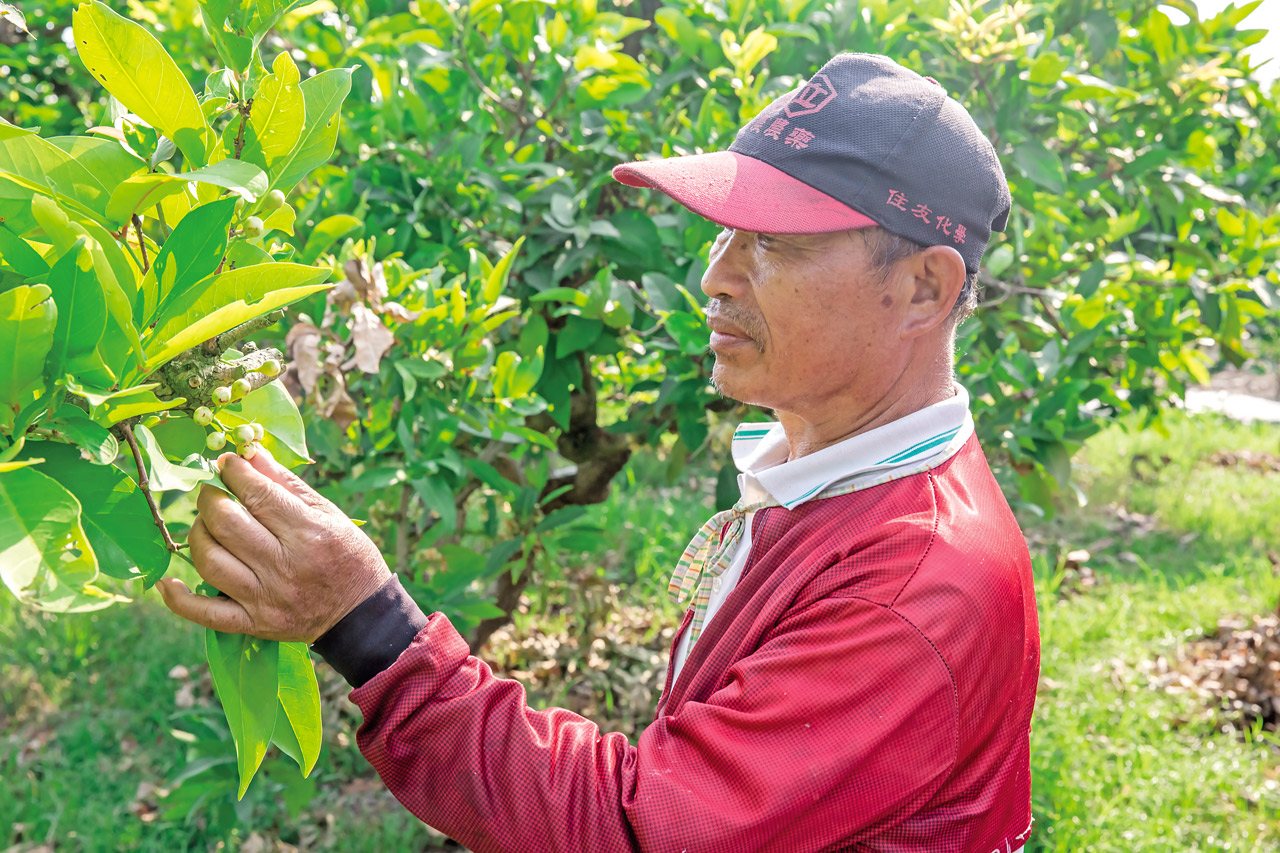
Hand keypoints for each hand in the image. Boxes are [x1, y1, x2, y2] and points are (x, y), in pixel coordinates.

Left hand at [156, 445, 391, 642]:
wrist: (361, 615)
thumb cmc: (348, 556)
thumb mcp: (328, 514)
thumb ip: (287, 484)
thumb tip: (249, 453)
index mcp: (309, 534)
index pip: (258, 494)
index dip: (234, 471)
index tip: (227, 463)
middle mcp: (284, 567)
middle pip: (226, 523)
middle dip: (211, 497)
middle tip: (214, 490)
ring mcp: (265, 598)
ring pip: (210, 560)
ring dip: (198, 534)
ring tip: (207, 524)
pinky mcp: (253, 623)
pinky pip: (203, 612)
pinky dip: (177, 598)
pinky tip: (168, 581)